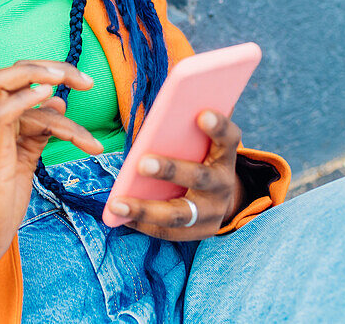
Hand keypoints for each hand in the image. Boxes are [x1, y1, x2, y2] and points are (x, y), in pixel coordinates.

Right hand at [0, 60, 103, 275]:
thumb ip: (39, 132)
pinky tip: (50, 97)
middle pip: (10, 72)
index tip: (83, 84)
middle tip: (86, 82)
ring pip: (1, 83)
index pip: (19, 80)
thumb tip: (58, 103)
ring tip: (84, 96)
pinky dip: (24, 99)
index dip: (51, 74)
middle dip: (51, 68)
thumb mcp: (23, 161)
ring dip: (45, 79)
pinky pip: (1, 114)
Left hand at [107, 109, 244, 240]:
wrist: (220, 198)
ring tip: (116, 204)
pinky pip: (168, 232)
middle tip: (142, 163)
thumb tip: (162, 112)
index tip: (202, 115)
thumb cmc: (200, 159)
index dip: (218, 127)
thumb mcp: (202, 144)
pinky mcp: (201, 232)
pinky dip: (142, 224)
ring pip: (179, 214)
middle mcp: (222, 184)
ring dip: (145, 209)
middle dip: (170, 170)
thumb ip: (187, 130)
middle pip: (199, 177)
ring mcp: (213, 212)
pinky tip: (120, 217)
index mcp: (224, 155)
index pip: (228, 138)